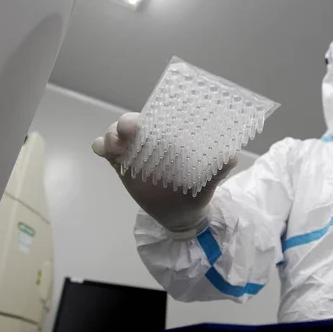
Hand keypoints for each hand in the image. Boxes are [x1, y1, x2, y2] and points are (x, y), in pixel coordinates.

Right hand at [92, 113, 236, 236]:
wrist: (182, 215)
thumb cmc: (196, 190)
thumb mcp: (209, 181)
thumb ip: (219, 168)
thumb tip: (231, 156)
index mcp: (171, 137)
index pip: (156, 119)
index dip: (148, 116)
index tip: (144, 123)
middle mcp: (150, 140)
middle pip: (130, 124)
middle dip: (125, 125)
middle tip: (127, 133)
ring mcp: (133, 152)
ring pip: (115, 135)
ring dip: (111, 136)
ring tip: (115, 148)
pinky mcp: (121, 166)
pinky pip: (106, 151)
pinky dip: (101, 147)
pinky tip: (103, 153)